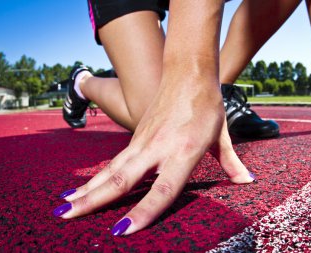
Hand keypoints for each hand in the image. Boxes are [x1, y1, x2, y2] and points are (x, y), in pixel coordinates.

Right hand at [53, 79, 251, 235]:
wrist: (188, 72)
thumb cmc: (207, 104)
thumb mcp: (222, 135)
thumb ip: (231, 162)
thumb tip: (247, 181)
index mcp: (183, 152)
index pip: (161, 190)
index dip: (143, 212)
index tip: (122, 231)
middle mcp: (157, 149)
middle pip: (121, 180)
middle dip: (93, 201)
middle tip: (66, 217)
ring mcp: (143, 141)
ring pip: (110, 170)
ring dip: (86, 189)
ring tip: (63, 207)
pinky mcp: (135, 136)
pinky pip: (113, 162)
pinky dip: (95, 177)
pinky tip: (81, 188)